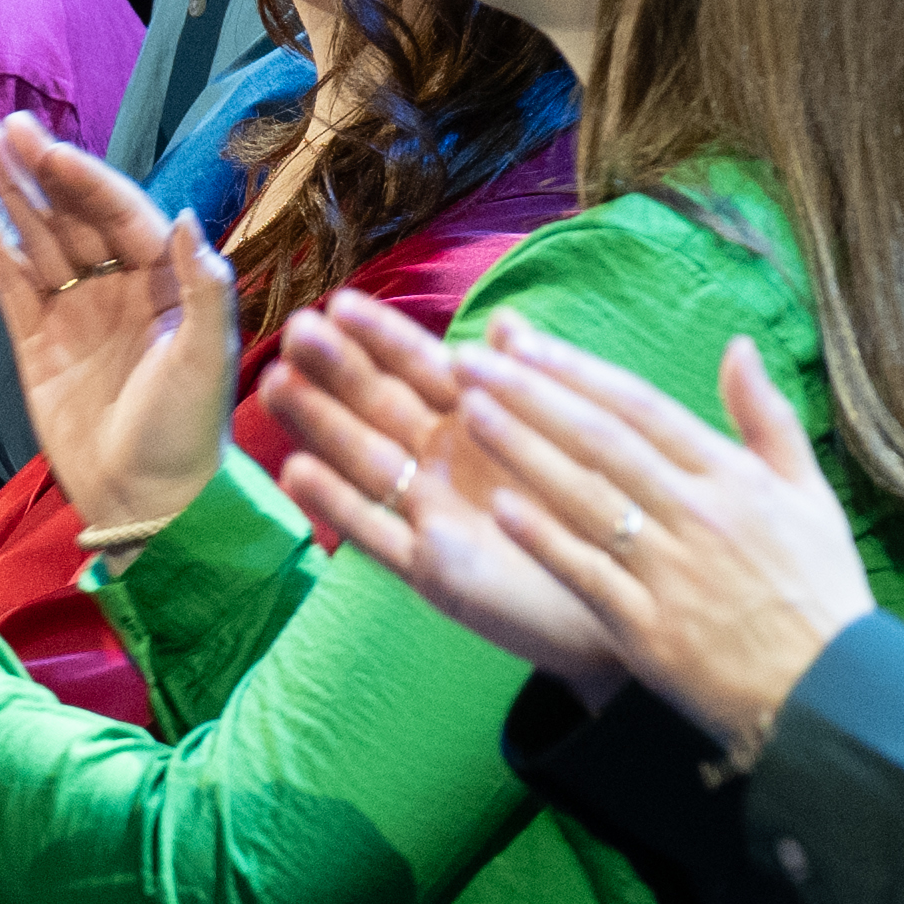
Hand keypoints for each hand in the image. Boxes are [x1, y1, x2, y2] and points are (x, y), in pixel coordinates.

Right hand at [0, 116, 230, 554]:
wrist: (145, 500)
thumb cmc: (187, 433)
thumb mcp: (206, 359)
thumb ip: (202, 287)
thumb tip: (185, 218)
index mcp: (166, 283)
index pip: (120, 215)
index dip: (85, 181)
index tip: (49, 152)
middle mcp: (120, 288)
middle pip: (74, 215)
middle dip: (41, 171)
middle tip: (6, 129)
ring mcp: (75, 313)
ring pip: (38, 239)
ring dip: (11, 194)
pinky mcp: (37, 343)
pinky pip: (9, 283)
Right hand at [263, 301, 631, 693]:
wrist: (626, 602)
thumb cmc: (601, 516)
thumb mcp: (574, 439)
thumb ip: (534, 381)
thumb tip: (506, 319)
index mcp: (483, 423)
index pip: (423, 368)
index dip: (382, 337)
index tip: (338, 302)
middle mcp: (447, 463)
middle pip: (380, 407)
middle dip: (338, 370)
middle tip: (296, 332)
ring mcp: (432, 514)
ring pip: (365, 460)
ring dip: (321, 423)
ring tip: (277, 384)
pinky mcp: (430, 568)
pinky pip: (376, 532)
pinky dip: (337, 504)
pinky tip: (296, 472)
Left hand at [446, 322, 881, 753]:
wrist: (831, 691)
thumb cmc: (817, 589)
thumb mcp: (810, 494)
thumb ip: (767, 419)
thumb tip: (736, 345)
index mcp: (736, 478)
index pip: (643, 408)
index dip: (579, 371)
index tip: (524, 343)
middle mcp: (701, 514)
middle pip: (603, 442)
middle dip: (531, 395)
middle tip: (468, 362)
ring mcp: (671, 571)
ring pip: (585, 498)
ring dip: (524, 451)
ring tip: (469, 412)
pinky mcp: (648, 627)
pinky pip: (587, 574)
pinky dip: (545, 540)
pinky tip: (499, 509)